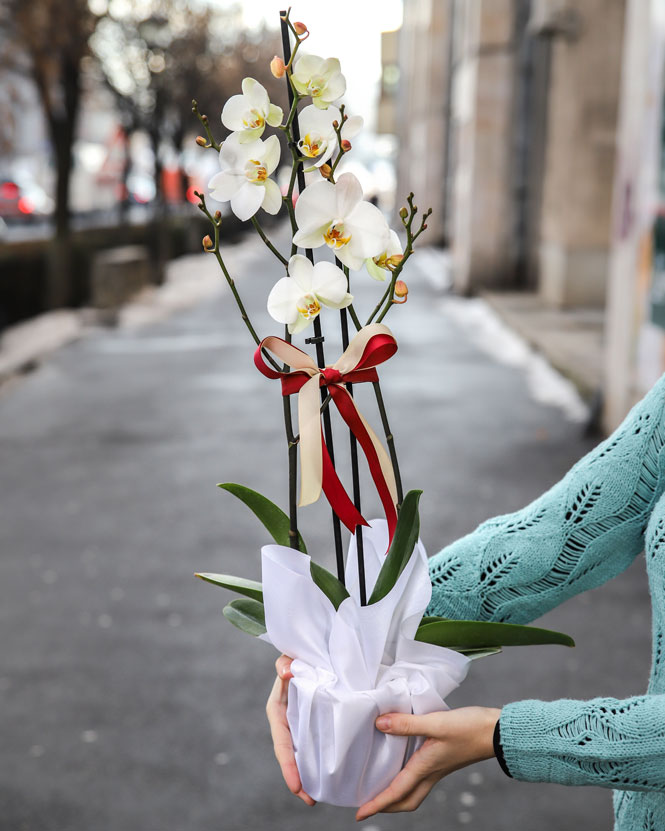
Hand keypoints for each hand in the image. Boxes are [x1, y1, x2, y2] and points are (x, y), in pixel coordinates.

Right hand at [265, 654, 315, 806]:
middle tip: (309, 799)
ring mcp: (300, 724)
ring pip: (302, 753)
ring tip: (316, 797)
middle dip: (297, 778)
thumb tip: (285, 672)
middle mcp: (287, 721)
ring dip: (308, 774)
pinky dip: (320, 759)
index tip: (295, 786)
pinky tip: (330, 773)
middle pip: (290, 755)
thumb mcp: (288, 659)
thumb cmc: (296, 657)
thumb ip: (284, 663)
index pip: (281, 742)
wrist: (308, 656)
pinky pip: (316, 743)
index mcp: (277, 710)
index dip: (287, 764)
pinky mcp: (314, 723)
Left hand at [355, 706, 500, 820]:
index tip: (359, 814)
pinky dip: (408, 775)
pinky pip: (422, 775)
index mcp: (426, 767)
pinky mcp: (445, 758)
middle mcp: (431, 772)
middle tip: (369, 804)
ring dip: (397, 792)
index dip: (376, 804)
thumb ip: (407, 724)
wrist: (498, 731)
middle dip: (387, 805)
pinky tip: (403, 759)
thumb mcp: (436, 723)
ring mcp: (439, 767)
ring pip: (414, 789)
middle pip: (406, 799)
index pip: (396, 792)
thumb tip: (380, 724)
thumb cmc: (470, 729)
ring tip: (381, 784)